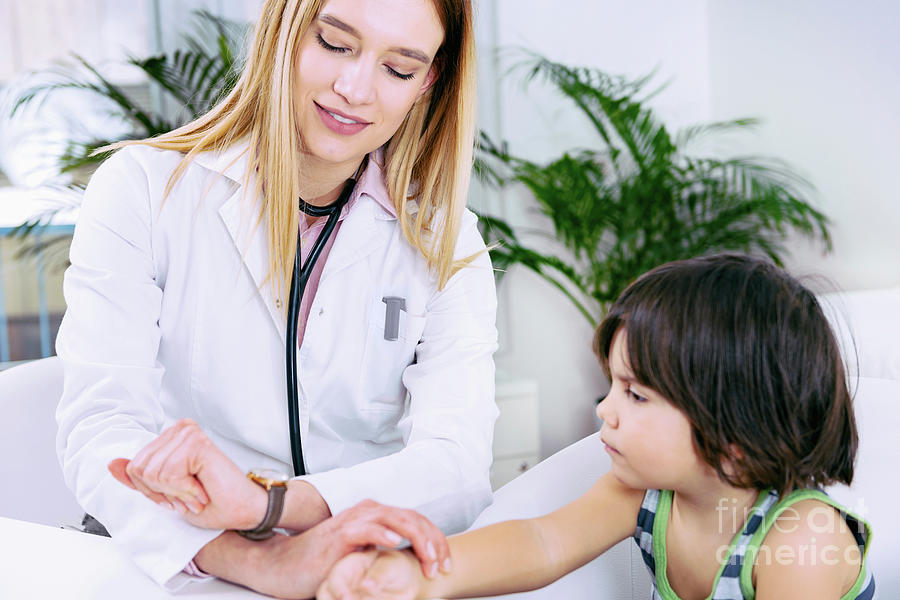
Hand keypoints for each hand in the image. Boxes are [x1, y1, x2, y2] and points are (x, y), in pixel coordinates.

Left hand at [107, 418, 264, 529]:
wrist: (240, 510)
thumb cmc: (210, 502)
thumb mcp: (164, 492)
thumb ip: (138, 477)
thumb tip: (112, 464)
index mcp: (170, 437)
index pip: (134, 466)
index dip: (151, 490)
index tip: (178, 494)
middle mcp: (179, 429)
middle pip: (139, 469)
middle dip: (162, 492)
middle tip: (188, 495)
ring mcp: (188, 433)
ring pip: (152, 472)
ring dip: (175, 492)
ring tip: (197, 491)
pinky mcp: (197, 443)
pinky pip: (168, 473)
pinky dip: (184, 489)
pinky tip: (202, 487)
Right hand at [232, 500, 450, 598]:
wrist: (283, 566)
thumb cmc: (321, 564)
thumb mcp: (361, 557)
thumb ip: (383, 553)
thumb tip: (412, 565)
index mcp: (376, 516)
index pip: (416, 521)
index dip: (436, 541)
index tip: (446, 564)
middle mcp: (368, 512)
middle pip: (412, 518)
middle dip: (434, 542)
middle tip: (443, 567)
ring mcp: (354, 521)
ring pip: (396, 519)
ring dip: (417, 539)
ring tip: (429, 560)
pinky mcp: (339, 534)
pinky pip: (365, 529)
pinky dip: (382, 534)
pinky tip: (396, 544)